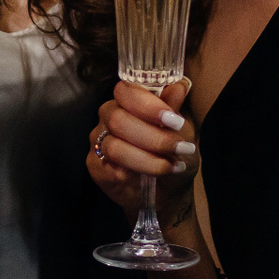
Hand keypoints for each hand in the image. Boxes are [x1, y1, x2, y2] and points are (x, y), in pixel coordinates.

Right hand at [86, 78, 198, 219]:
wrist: (170, 191)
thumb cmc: (174, 155)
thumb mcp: (183, 132)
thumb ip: (175, 109)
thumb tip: (179, 86)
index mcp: (129, 102)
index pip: (125, 91)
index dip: (147, 105)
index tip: (173, 120)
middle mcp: (109, 117)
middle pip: (118, 118)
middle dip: (153, 137)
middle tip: (179, 148)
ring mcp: (99, 141)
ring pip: (114, 146)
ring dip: (148, 159)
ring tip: (171, 166)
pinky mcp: (95, 165)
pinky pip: (108, 168)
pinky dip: (134, 173)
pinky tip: (151, 177)